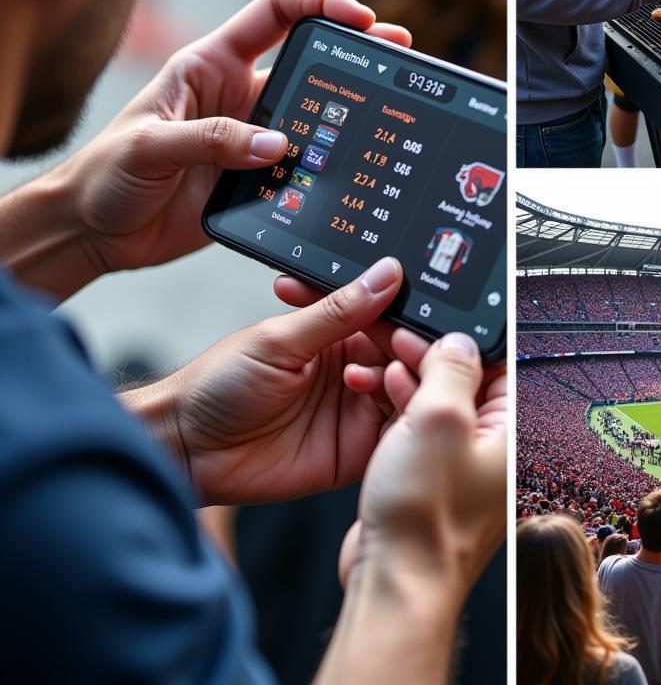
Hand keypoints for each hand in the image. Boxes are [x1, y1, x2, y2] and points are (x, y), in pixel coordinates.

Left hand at [57, 0, 411, 280]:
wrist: (93, 230)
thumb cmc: (105, 174)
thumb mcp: (150, 145)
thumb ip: (211, 139)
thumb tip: (278, 146)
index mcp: (211, 65)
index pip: (275, 14)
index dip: (320, 4)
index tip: (360, 18)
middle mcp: (239, 95)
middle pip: (311, 61)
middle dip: (359, 52)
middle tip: (401, 53)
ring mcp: (252, 138)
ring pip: (316, 117)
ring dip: (352, 112)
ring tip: (394, 109)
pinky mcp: (258, 179)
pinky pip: (304, 168)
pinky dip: (331, 168)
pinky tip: (356, 171)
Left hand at [128, 257, 410, 505]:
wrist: (186, 447)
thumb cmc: (218, 384)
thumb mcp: (279, 339)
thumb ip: (337, 311)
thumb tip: (386, 273)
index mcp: (338, 336)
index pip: (386, 317)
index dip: (400, 313)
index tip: (410, 307)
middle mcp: (354, 370)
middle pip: (405, 354)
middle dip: (408, 346)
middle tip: (397, 343)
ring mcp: (356, 411)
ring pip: (407, 391)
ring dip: (402, 379)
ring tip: (372, 375)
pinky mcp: (356, 451)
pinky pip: (396, 435)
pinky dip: (402, 418)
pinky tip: (381, 402)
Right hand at [338, 331, 505, 597]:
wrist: (396, 582)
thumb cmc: (425, 517)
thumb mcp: (439, 418)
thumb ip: (451, 370)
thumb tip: (458, 342)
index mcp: (507, 431)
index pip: (497, 366)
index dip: (465, 339)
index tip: (438, 321)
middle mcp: (487, 448)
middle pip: (464, 382)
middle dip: (432, 355)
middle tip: (402, 336)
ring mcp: (456, 467)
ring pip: (437, 405)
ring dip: (411, 379)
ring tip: (384, 359)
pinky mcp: (426, 482)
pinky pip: (417, 433)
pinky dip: (399, 410)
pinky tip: (379, 395)